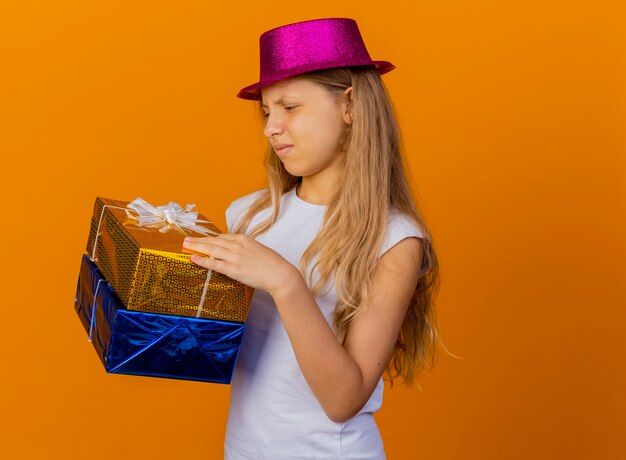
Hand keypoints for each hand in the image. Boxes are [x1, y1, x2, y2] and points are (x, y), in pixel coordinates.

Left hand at [182, 234, 299, 295]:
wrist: (280, 274)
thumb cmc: (273, 264)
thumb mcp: (258, 250)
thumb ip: (246, 249)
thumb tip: (237, 253)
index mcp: (244, 239)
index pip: (223, 237)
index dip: (210, 238)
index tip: (202, 239)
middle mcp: (237, 245)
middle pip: (213, 241)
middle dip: (199, 240)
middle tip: (186, 239)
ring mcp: (234, 257)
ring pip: (211, 250)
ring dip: (196, 247)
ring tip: (186, 246)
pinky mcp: (233, 269)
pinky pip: (214, 263)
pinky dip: (202, 260)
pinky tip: (193, 258)